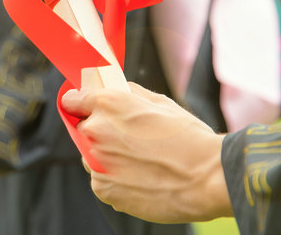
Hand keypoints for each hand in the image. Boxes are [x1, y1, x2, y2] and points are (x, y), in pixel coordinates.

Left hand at [61, 83, 232, 222]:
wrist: (208, 178)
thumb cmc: (188, 138)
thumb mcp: (160, 102)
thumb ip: (129, 94)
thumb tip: (116, 90)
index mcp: (107, 105)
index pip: (72, 100)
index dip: (79, 104)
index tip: (83, 108)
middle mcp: (95, 131)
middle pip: (84, 129)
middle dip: (99, 131)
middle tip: (127, 139)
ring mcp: (96, 162)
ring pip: (90, 156)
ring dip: (105, 156)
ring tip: (138, 161)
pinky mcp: (103, 188)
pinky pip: (99, 179)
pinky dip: (113, 178)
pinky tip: (138, 177)